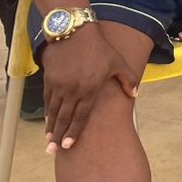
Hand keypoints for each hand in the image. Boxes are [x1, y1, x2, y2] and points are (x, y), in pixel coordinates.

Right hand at [41, 25, 139, 152]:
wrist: (74, 32)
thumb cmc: (99, 48)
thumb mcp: (118, 62)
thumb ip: (128, 79)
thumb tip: (134, 95)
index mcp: (90, 88)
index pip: (81, 116)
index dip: (74, 131)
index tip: (68, 145)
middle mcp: (72, 90)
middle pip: (63, 118)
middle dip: (57, 136)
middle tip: (52, 150)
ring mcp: (59, 85)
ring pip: (53, 110)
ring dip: (50, 126)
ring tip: (48, 140)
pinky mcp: (49, 79)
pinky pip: (47, 100)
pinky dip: (47, 112)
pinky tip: (47, 120)